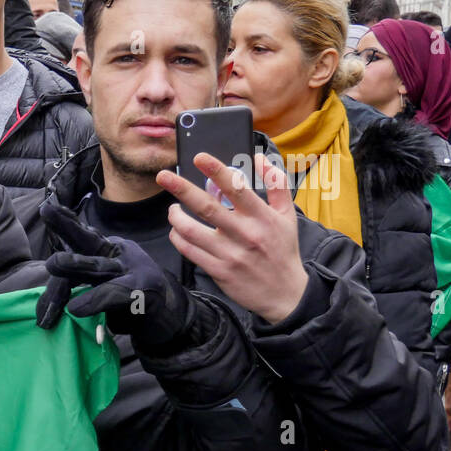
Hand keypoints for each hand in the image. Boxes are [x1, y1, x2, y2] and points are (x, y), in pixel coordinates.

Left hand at [36, 200, 195, 347]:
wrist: (169, 312)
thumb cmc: (129, 295)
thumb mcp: (102, 282)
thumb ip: (80, 278)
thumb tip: (50, 280)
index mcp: (107, 250)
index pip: (82, 236)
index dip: (65, 224)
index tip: (47, 208)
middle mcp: (117, 256)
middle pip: (88, 241)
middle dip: (67, 227)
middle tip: (46, 212)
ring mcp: (130, 272)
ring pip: (98, 267)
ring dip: (75, 265)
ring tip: (54, 263)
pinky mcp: (140, 292)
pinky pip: (113, 295)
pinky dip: (94, 301)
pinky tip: (76, 308)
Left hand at [157, 153, 307, 325]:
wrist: (285, 294)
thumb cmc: (283, 249)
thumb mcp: (288, 215)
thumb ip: (276, 182)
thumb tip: (257, 156)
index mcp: (262, 217)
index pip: (237, 188)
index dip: (216, 170)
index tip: (199, 157)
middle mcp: (245, 234)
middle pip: (207, 207)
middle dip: (181, 189)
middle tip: (162, 176)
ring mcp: (230, 254)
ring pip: (191, 231)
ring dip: (175, 217)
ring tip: (172, 209)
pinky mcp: (218, 271)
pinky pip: (190, 251)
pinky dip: (178, 238)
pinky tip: (177, 230)